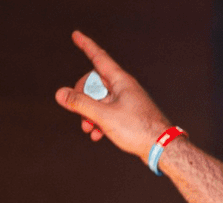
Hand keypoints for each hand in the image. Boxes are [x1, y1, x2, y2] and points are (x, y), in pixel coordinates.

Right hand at [55, 31, 172, 162]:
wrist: (162, 148)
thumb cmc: (138, 130)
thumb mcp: (104, 116)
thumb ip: (80, 104)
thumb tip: (60, 93)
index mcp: (121, 81)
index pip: (99, 58)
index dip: (86, 46)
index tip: (76, 35)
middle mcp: (124, 88)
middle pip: (95, 82)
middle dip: (82, 96)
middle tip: (79, 113)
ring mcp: (127, 101)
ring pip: (100, 100)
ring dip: (89, 113)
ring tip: (87, 129)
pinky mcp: (129, 115)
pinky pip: (108, 112)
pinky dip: (99, 121)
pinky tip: (96, 135)